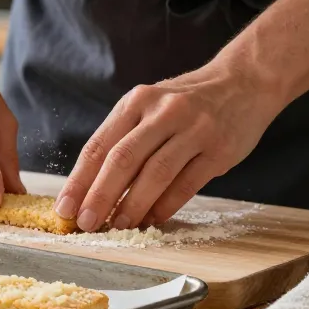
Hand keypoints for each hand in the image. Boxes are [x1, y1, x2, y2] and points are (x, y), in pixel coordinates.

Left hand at [53, 65, 285, 231]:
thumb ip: (123, 139)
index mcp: (136, 101)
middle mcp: (163, 112)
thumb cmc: (185, 103)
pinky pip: (187, 184)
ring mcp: (194, 129)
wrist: (244, 82)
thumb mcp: (148, 106)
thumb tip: (89, 188)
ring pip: (155, 174)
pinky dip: (165, 206)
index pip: (98, 146)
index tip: (64, 207)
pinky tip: (151, 219)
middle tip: (85, 222)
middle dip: (100, 196)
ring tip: (117, 225)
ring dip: (133, 205)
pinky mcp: (220, 149)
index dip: (79, 181)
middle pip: (123, 160)